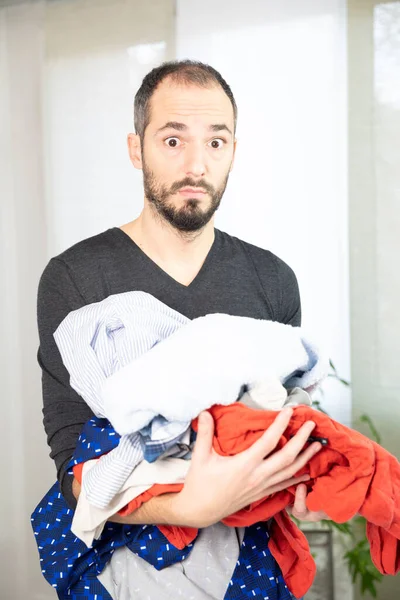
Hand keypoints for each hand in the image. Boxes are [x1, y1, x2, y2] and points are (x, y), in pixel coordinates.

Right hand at [172, 407, 321, 527]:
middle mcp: (257, 476)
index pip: (269, 441)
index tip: (289, 411)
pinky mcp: (261, 494)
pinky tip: (307, 473)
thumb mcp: (200, 456)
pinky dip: (297, 477)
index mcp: (244, 464)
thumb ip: (204, 433)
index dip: (281, 425)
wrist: (200, 511)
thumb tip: (205, 411)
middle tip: (312, 425)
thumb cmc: (199, 483)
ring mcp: (261, 487)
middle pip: (287, 456)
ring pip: (290, 472)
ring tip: (318, 445)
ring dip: (305, 458)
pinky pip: (284, 485)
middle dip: (302, 440)